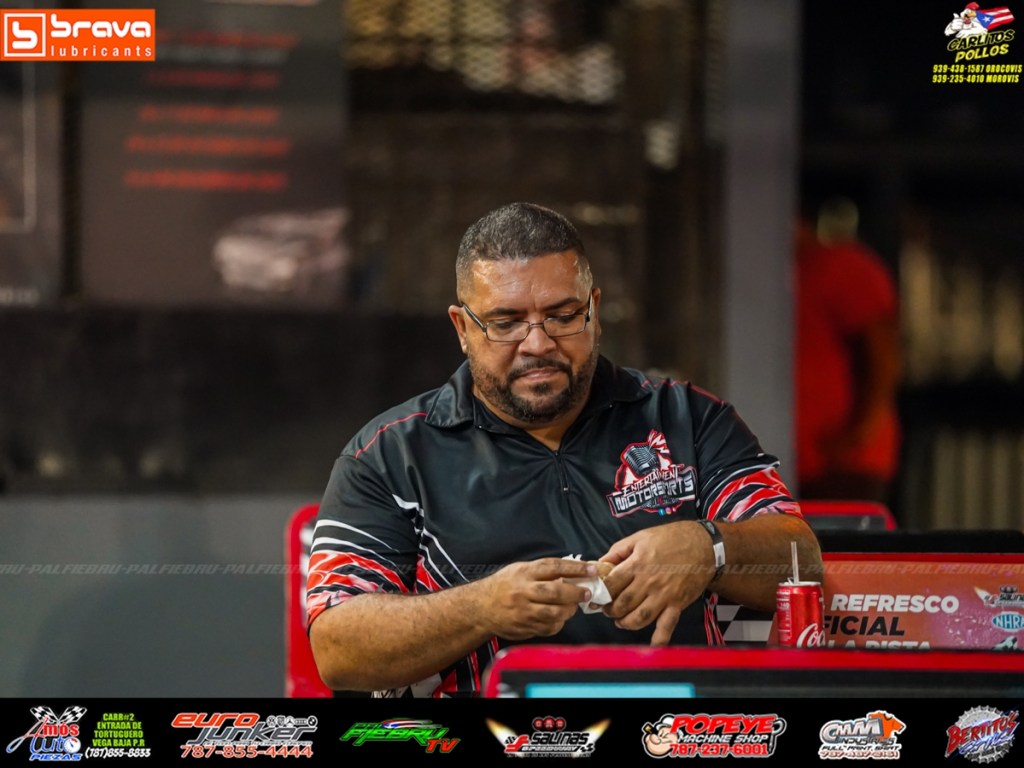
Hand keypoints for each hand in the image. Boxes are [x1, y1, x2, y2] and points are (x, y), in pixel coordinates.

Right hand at [475, 558, 595, 640]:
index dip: (576, 568)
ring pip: (553, 613)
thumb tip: (572, 572)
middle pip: (555, 592)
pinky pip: (547, 628)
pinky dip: (558, 623)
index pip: (554, 568)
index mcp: (524, 573)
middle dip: (575, 593)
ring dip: (569, 610)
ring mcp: (522, 612)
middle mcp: (523, 591)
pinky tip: (559, 617)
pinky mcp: (523, 627)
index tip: (591, 570)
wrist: (481, 607)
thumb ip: (544, 571)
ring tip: (573, 606)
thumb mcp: (520, 569)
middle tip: (587, 593)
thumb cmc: (504, 585)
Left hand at [598, 521, 715, 644]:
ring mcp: (664, 595)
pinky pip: (667, 626)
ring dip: (626, 623)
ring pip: (640, 617)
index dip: (601, 592)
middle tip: (608, 609)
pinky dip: (659, 639)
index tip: (598, 595)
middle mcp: (649, 582)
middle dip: (611, 610)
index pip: (612, 584)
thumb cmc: (671, 538)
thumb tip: (600, 563)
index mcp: (637, 564)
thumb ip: (618, 550)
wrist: (703, 545)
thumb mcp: (640, 537)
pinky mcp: (677, 604)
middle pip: (623, 604)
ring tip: (620, 621)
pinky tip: (652, 646)